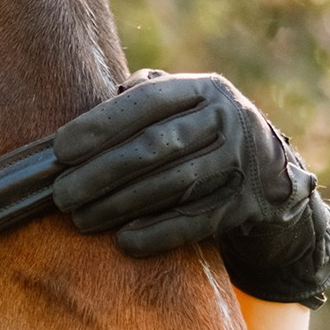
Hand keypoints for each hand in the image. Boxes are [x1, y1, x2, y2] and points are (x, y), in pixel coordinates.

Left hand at [53, 72, 329, 305]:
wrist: (270, 175)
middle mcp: (229, 120)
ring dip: (120, 205)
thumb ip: (140, 99)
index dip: (101, 124)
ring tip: (80, 218)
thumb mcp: (182, 105)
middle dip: (101, 171)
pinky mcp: (246, 204)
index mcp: (206, 90)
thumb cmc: (199, 135)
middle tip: (61, 193)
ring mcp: (241, 163)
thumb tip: (82, 118)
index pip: (148, 101)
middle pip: (156, 146)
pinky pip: (195, 222)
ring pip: (172, 185)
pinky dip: (157, 233)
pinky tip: (123, 240)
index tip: (60, 149)